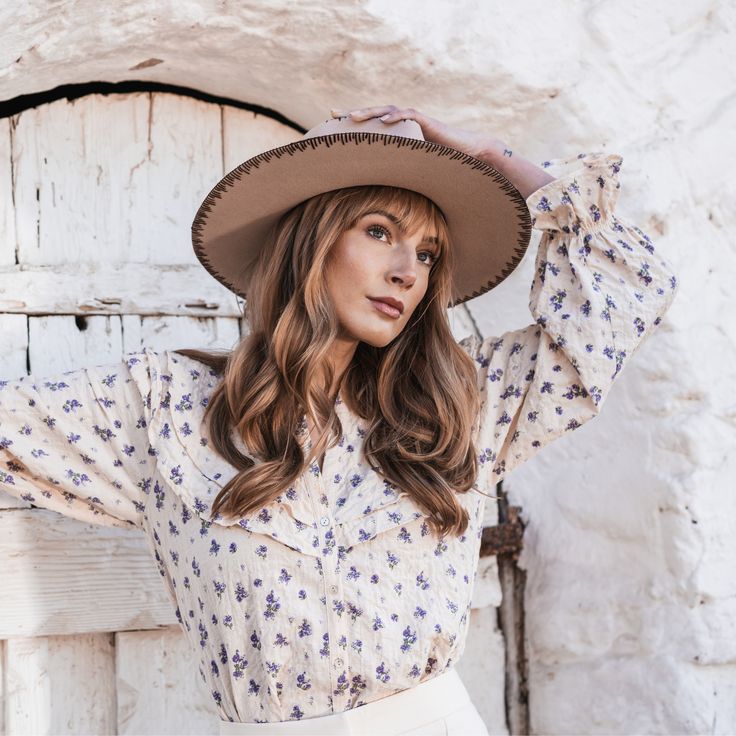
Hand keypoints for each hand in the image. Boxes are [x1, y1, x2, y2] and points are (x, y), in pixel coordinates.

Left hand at [330, 105, 511, 162]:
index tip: (334, 124)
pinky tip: (382, 123)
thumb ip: (398, 173)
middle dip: (355, 113)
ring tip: (353, 117)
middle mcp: (405, 123)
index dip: (354, 124)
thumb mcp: (413, 170)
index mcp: (399, 133)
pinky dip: (395, 118)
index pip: (372, 126)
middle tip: (334, 114)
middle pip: (375, 114)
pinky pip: (409, 116)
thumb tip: (379, 193)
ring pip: (388, 111)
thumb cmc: (443, 164)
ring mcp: (415, 120)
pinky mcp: (427, 122)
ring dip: (370, 113)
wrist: (469, 154)